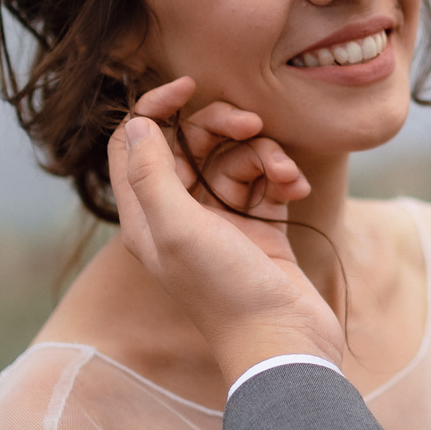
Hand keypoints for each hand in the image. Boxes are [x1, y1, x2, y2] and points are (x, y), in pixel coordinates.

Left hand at [109, 78, 344, 382]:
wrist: (283, 341)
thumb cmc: (224, 291)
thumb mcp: (176, 228)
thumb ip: (151, 172)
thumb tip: (140, 122)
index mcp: (146, 215)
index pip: (134, 143)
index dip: (155, 108)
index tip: (189, 87)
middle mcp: (179, 214)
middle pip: (190, 142)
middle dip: (222, 125)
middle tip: (252, 123)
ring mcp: (222, 221)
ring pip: (236, 158)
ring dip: (264, 154)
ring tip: (284, 174)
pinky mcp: (261, 227)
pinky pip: (267, 180)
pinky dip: (282, 176)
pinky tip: (296, 189)